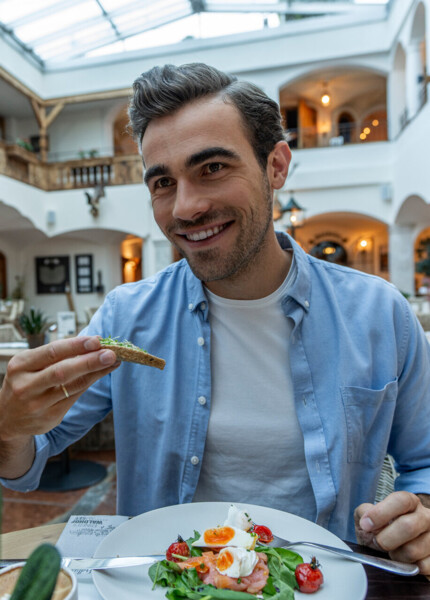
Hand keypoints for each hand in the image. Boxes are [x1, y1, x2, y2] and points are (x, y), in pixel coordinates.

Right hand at [0, 336, 117, 440]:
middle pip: (62, 371)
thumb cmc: (25, 383)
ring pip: (72, 386)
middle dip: (89, 361)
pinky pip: (75, 397)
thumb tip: (92, 342)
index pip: (51, 352)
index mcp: (20, 366)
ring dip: (96, 372)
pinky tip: (102, 373)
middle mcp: (26, 386)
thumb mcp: (29, 366)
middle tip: (110, 353)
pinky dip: (90, 383)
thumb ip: (55, 355)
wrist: (7, 420)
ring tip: (113, 361)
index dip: (75, 346)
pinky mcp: (50, 417)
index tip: (96, 340)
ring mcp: (37, 404)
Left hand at [354, 491, 429, 575]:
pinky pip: (421, 567)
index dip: (381, 512)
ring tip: (391, 552)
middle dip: (386, 539)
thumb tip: (366, 520)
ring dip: (395, 555)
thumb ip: (364, 512)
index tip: (366, 525)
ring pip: (413, 550)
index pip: (401, 501)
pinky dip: (406, 567)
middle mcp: (426, 517)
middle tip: (377, 542)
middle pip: (408, 526)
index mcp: (410, 502)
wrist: (390, 549)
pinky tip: (403, 561)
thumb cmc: (379, 530)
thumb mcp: (367, 516)